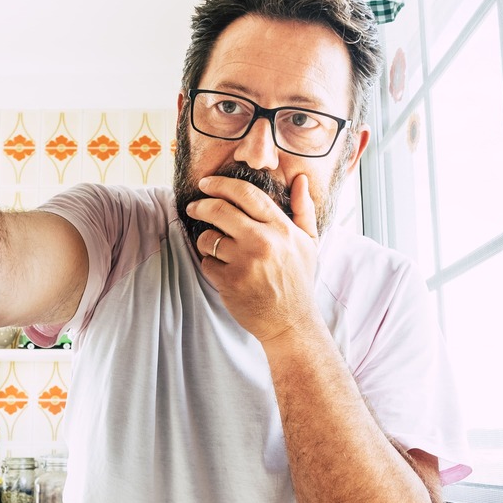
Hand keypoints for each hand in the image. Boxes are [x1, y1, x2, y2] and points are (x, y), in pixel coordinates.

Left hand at [186, 173, 319, 341]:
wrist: (291, 322)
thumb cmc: (298, 280)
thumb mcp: (309, 243)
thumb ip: (303, 209)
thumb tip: (300, 179)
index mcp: (281, 228)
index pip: (246, 194)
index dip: (221, 184)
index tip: (206, 183)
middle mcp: (263, 242)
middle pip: (219, 209)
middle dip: (200, 205)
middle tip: (194, 207)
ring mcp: (245, 262)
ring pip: (208, 237)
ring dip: (206, 240)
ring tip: (216, 248)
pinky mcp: (230, 282)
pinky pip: (206, 262)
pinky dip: (210, 264)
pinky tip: (223, 271)